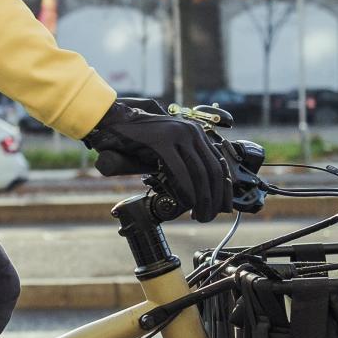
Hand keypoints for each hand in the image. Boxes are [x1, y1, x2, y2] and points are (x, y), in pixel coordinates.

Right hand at [83, 100, 229, 221]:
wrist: (113, 121)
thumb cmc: (138, 140)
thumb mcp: (167, 150)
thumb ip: (183, 163)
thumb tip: (200, 193)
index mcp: (195, 132)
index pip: (219, 163)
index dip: (224, 188)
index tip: (223, 206)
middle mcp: (191, 130)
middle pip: (213, 170)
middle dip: (214, 198)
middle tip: (208, 216)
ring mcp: (176, 133)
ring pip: (199, 172)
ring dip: (202, 199)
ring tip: (199, 215)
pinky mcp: (161, 140)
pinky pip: (180, 171)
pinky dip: (186, 190)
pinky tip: (187, 203)